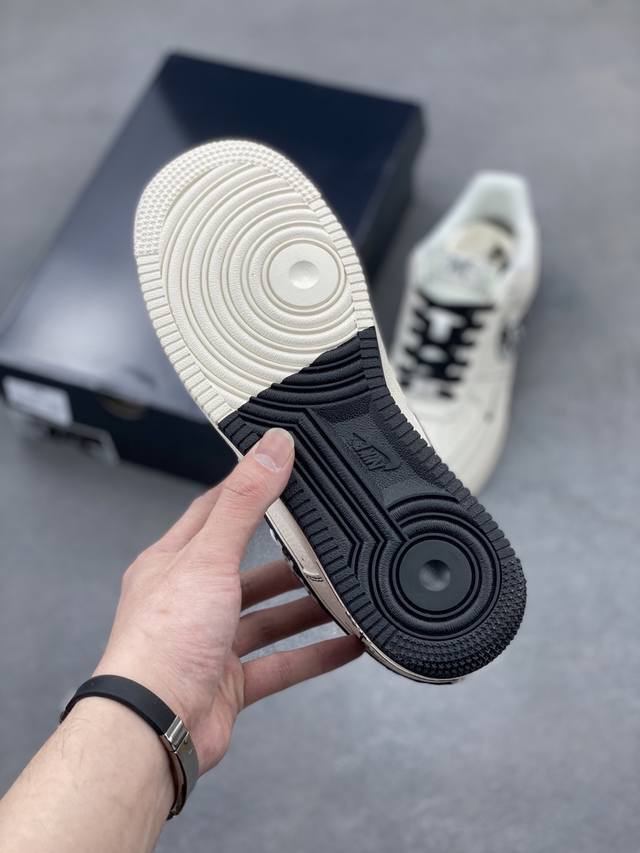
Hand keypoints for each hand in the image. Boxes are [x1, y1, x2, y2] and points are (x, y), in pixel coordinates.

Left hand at [94, 428, 362, 772]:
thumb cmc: (162, 643)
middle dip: (286, 559)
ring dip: (306, 607)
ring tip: (344, 592)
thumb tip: (271, 448)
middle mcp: (190, 601)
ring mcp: (210, 644)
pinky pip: (283, 663)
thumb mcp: (209, 557)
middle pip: (247, 569)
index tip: (280, 472)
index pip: (213, 512)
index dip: (247, 491)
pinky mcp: (230, 683)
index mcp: (172, 564)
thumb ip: (245, 503)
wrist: (153, 728)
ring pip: (268, 618)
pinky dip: (316, 654)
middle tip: (324, 541)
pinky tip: (347, 643)